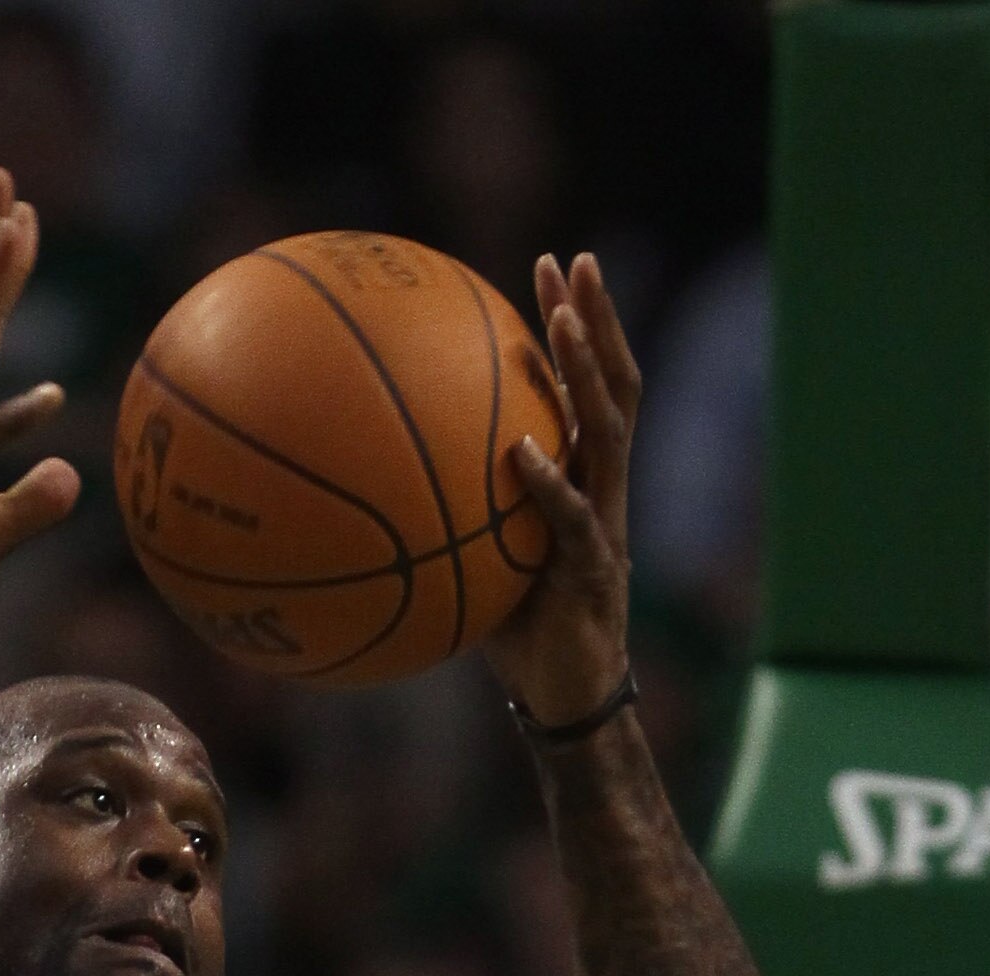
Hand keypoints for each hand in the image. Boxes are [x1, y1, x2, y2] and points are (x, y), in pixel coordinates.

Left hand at [480, 252, 638, 727]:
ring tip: (564, 322)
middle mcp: (604, 491)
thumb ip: (452, 513)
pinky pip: (574, 520)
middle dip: (597, 320)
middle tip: (575, 260)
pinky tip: (523, 450)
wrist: (565, 702)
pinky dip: (550, 483)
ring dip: (586, 374)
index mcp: (584, 481)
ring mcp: (607, 526)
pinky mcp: (595, 572)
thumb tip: (373, 480)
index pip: (588, 387)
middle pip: (616, 386)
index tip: (551, 266)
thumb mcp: (478, 560)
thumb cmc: (519, 635)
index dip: (576, 327)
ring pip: (609, 433)